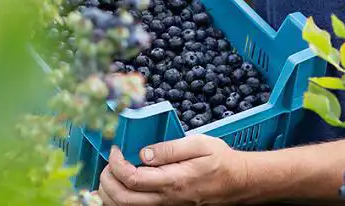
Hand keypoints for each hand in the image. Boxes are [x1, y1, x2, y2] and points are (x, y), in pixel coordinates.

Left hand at [96, 135, 249, 205]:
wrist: (236, 183)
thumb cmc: (220, 161)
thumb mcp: (200, 144)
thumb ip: (170, 148)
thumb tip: (144, 152)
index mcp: (173, 180)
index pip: (133, 178)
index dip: (117, 164)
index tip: (116, 150)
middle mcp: (166, 199)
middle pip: (123, 199)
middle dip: (107, 180)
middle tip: (109, 162)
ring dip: (110, 193)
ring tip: (111, 174)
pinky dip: (120, 201)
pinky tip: (118, 189)